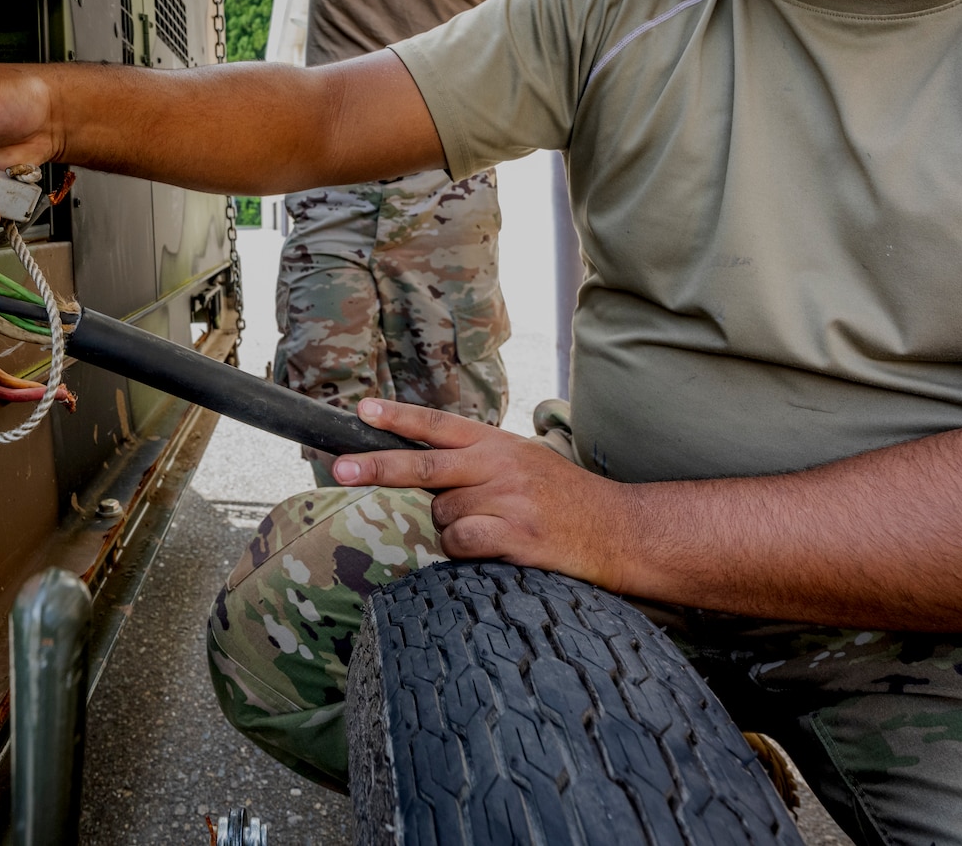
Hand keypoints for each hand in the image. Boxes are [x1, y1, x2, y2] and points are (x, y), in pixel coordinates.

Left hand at [333, 398, 625, 586]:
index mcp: (498, 443)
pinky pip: (461, 542)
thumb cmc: (566, 500)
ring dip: (451, 528)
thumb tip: (424, 470)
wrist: (621, 531)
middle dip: (376, 467)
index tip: (362, 410)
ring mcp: (508, 499)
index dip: (398, 417)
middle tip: (340, 470)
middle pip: (423, 465)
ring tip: (491, 530)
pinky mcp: (516, 534)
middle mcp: (499, 465)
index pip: (438, 424)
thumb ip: (478, 460)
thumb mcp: (525, 461)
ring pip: (442, 514)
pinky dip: (463, 550)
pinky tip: (492, 548)